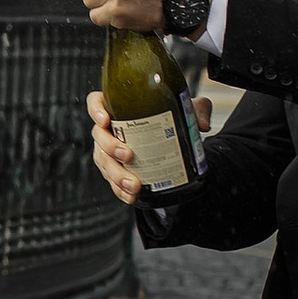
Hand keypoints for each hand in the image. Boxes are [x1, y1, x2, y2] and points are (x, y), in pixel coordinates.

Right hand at [86, 84, 215, 207]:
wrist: (170, 140)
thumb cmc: (169, 119)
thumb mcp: (185, 110)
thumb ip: (197, 110)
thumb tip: (202, 125)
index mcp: (118, 108)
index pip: (96, 103)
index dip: (95, 110)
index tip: (106, 120)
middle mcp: (109, 130)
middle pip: (99, 137)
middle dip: (110, 148)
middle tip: (129, 155)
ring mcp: (108, 152)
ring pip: (104, 162)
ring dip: (117, 175)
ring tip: (134, 185)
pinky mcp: (115, 170)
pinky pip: (112, 181)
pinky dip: (120, 190)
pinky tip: (131, 196)